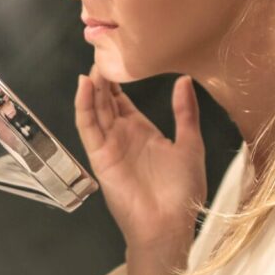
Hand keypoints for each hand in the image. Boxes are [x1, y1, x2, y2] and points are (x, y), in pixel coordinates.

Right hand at [75, 65, 205, 274]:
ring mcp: (108, 144)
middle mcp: (122, 135)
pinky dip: (83, 105)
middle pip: (105, 100)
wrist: (169, 224)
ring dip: (91, 87)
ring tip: (93, 64)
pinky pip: (88, 127)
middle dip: (101, 77)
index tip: (116, 53)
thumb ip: (185, 113)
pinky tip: (84, 86)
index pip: (122, 99)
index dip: (117, 78)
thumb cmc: (183, 191)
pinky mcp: (99, 155)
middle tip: (100, 49)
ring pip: (94, 109)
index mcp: (142, 131)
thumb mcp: (190, 145)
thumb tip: (184, 80)